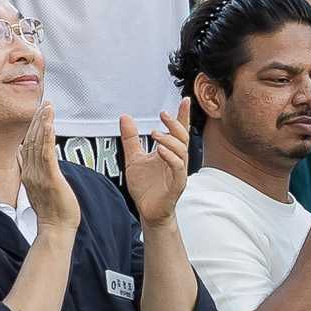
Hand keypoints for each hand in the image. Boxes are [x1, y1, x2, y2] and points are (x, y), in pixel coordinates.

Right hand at [18, 103, 82, 234]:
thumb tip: (28, 159)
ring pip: (38, 144)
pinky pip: (47, 155)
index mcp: (29, 173)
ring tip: (47, 107)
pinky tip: (49, 125)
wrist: (55, 228)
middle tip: (43, 103)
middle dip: (38, 120)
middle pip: (32, 140)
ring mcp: (39, 175)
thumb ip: (34, 170)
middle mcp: (31, 172)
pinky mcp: (50, 178)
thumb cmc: (53, 211)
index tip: (38, 112)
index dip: (33, 126)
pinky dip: (48, 139)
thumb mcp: (39, 187)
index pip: (29, 144)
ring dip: (43, 123)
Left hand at [122, 100, 191, 225]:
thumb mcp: (133, 158)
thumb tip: (125, 117)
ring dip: (169, 140)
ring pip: (181, 151)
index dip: (182, 116)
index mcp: (169, 152)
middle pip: (182, 137)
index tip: (185, 100)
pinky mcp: (176, 185)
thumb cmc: (145, 187)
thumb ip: (130, 138)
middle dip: (175, 124)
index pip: (178, 131)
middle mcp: (176, 160)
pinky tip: (160, 151)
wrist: (147, 211)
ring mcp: (177, 172)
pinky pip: (178, 169)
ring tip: (154, 134)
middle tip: (162, 114)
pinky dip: (170, 158)